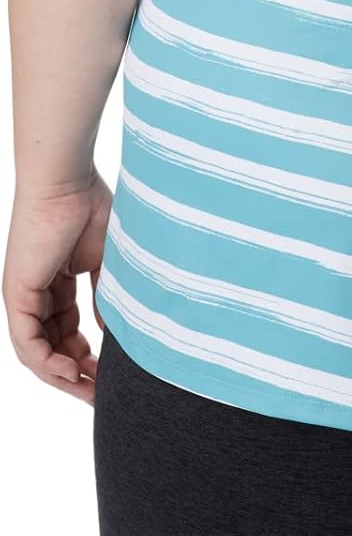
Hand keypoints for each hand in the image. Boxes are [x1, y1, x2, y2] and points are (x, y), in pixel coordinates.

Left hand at [3, 170, 112, 405]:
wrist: (69, 181)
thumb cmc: (90, 207)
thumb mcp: (106, 263)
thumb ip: (106, 297)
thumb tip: (113, 332)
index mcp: (55, 285)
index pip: (67, 334)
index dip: (87, 358)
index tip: (111, 375)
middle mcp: (34, 295)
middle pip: (51, 349)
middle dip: (76, 375)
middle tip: (102, 393)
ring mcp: (23, 296)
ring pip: (36, 353)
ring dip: (62, 376)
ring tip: (90, 390)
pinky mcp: (16, 294)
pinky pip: (27, 341)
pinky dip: (47, 361)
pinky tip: (71, 371)